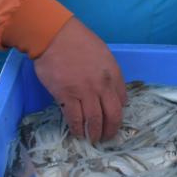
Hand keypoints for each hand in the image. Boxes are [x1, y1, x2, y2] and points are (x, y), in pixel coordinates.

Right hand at [33, 17, 127, 141]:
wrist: (55, 36)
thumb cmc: (78, 40)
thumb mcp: (103, 53)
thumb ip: (108, 72)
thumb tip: (110, 89)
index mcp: (113, 73)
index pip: (122, 99)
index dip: (119, 112)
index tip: (114, 119)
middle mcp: (102, 85)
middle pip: (112, 114)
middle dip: (111, 129)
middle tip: (107, 137)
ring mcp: (84, 92)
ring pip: (94, 120)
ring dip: (95, 133)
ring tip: (93, 139)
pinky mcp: (66, 96)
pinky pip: (75, 118)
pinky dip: (77, 128)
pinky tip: (78, 133)